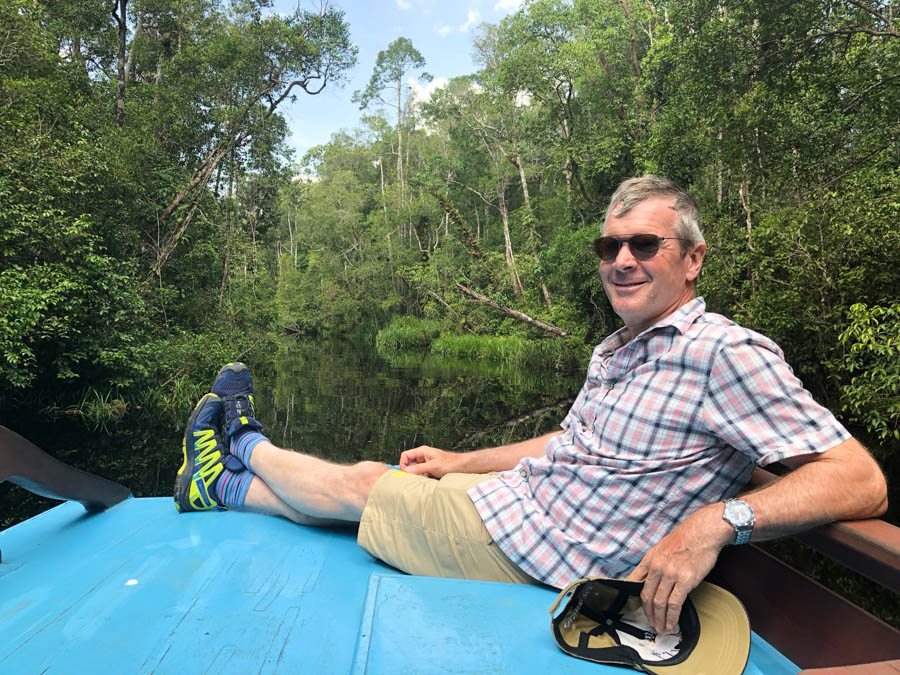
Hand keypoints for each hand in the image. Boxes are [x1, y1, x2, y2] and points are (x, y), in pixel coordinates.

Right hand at [399, 445, 460, 477]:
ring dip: (417, 476)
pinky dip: (422, 478)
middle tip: (414, 477)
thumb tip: (406, 470)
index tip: (405, 472)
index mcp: (422, 451)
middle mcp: (422, 457)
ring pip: (415, 470)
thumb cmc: (450, 463)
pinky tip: (428, 479)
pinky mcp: (429, 470)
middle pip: (409, 464)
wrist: (462, 467)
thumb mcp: (433, 466)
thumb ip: (419, 468)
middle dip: (411, 471)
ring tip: (425, 478)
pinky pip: (421, 474)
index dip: (403, 464)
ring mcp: (426, 463)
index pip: (405, 455)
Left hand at [626, 505, 728, 634]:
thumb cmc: (684, 539)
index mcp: (649, 559)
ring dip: (660, 619)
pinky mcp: (685, 580)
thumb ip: (652, 564)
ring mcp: (670, 574)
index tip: (638, 610)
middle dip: (648, 614)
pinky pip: (675, 604)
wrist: (702, 532)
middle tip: (651, 624)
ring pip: (659, 603)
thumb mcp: (660, 548)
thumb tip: (646, 578)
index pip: (635, 583)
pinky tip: (672, 624)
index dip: (635, 599)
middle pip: (647, 597)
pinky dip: (672, 617)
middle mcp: (657, 567)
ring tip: (661, 628)